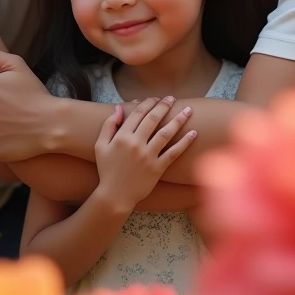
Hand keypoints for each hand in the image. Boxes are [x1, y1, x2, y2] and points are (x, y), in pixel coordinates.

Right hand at [94, 97, 195, 213]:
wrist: (115, 196)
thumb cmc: (107, 170)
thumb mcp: (101, 146)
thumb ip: (109, 125)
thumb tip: (118, 108)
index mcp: (122, 137)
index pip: (138, 113)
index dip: (148, 103)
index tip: (155, 98)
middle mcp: (136, 144)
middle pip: (153, 119)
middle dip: (164, 106)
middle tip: (172, 99)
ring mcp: (148, 156)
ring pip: (165, 133)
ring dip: (178, 120)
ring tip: (188, 110)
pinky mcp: (157, 168)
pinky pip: (173, 153)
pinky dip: (184, 142)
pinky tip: (193, 133)